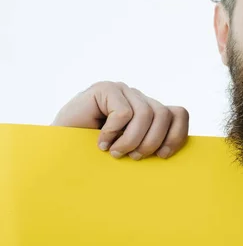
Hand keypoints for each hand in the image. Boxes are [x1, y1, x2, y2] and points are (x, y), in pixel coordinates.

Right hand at [52, 81, 188, 159]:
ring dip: (131, 140)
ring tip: (115, 153)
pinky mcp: (105, 89)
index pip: (179, 114)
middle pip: (163, 115)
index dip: (177, 134)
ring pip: (145, 114)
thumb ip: (151, 145)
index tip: (163, 156)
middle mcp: (139, 98)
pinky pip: (123, 113)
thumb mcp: (132, 152)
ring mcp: (122, 91)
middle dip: (151, 141)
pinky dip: (113, 132)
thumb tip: (174, 154)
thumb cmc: (97, 156)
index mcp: (150, 111)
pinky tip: (100, 141)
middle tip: (133, 157)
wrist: (59, 152)